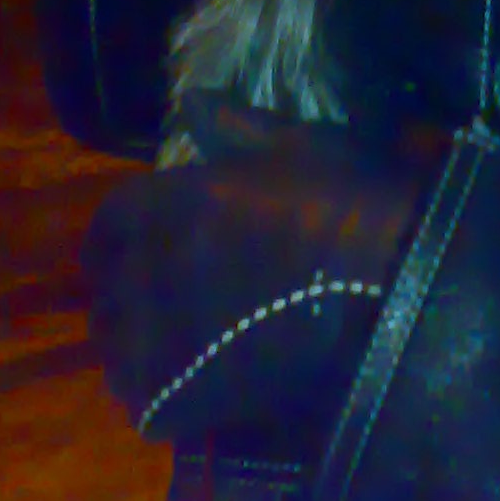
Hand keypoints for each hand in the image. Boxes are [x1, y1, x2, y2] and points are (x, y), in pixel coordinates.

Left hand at [83, 99, 439, 440]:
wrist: (393, 294)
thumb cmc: (349, 206)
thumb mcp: (295, 146)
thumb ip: (232, 126)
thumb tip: (190, 100)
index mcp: (170, 205)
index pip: (109, 222)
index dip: (128, 229)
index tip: (151, 236)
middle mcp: (149, 271)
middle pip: (106, 285)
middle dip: (132, 282)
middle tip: (173, 285)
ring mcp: (157, 341)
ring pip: (115, 343)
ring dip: (139, 335)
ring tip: (182, 333)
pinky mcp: (178, 400)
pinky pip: (139, 397)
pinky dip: (158, 388)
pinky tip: (195, 376)